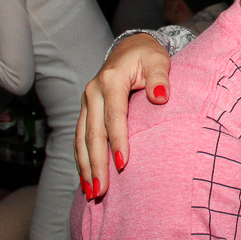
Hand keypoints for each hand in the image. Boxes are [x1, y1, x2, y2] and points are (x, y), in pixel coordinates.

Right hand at [75, 33, 170, 197]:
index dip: (117, 140)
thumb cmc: (147, 55)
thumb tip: (161, 96)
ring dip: (85, 167)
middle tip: (101, 190)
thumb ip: (160, 77)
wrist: (130, 47)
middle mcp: (93, 92)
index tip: (123, 163)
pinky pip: (79, 138)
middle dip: (96, 163)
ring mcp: (86, 102)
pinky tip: (86, 178)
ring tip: (91, 192)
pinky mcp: (85, 110)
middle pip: (93, 133)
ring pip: (81, 139)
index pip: (114, 115)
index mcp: (110, 80)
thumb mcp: (158, 59)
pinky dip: (82, 159)